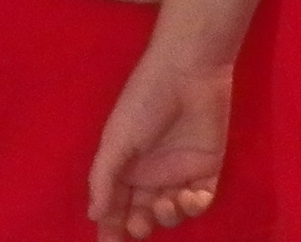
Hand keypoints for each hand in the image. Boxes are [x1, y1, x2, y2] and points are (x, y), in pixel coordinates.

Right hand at [88, 43, 233, 233]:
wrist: (186, 73)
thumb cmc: (144, 101)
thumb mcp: (116, 138)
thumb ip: (104, 178)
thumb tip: (93, 215)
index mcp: (125, 165)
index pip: (115, 204)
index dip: (110, 225)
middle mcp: (151, 173)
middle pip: (142, 214)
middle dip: (138, 226)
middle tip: (138, 227)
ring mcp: (179, 172)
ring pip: (171, 213)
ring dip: (167, 217)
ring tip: (165, 203)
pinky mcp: (206, 169)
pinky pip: (200, 201)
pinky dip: (194, 206)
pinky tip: (189, 196)